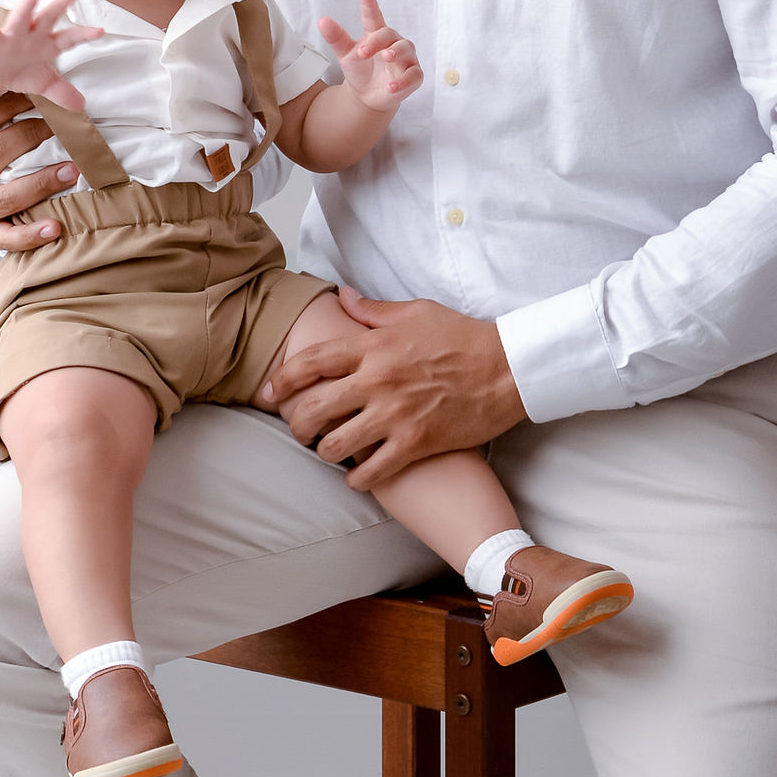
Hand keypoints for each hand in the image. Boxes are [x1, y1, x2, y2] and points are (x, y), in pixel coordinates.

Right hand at [0, 0, 101, 108]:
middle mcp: (32, 35)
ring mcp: (12, 36)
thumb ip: (63, 93)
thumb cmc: (20, 72)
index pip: (69, 38)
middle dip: (60, 5)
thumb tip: (81, 105)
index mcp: (47, 44)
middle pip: (48, 18)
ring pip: (22, 16)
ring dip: (30, 1)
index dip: (83, 35)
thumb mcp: (44, 85)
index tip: (100, 31)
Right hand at [0, 92, 79, 250]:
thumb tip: (43, 88)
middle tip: (67, 130)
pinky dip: (32, 233)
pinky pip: (8, 237)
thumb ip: (4, 119)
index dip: (18, 104)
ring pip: (7, 196)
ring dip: (42, 182)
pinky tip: (55, 227)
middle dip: (34, 137)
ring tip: (72, 171)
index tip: (47, 95)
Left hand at [265, 287, 526, 488]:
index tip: (269, 392)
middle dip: (295, 423)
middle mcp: (377, 382)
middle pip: (312, 409)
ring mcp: (395, 415)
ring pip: (335, 446)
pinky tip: (356, 477)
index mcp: (372, 347)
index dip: (281, 380)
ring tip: (328, 450)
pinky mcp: (415, 443)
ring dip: (324, 452)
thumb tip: (342, 297)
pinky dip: (357, 479)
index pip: (310, 362)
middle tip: (298, 428)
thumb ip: (372, 311)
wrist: (506, 369)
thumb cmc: (462, 337)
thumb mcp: (416, 312)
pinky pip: (371, 472)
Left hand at [317, 0, 422, 113]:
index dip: (370, 4)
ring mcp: (405, 59)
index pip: (373, 16)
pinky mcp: (413, 77)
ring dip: (397, 52)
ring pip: (406, 49)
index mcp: (376, 34)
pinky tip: (391, 86)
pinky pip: (414, 75)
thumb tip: (322, 20)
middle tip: (362, 52)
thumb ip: (336, 38)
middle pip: (389, 34)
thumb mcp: (345, 54)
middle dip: (377, 42)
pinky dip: (404, 81)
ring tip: (387, 57)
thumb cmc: (360, 70)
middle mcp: (393, 43)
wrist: (366, 97)